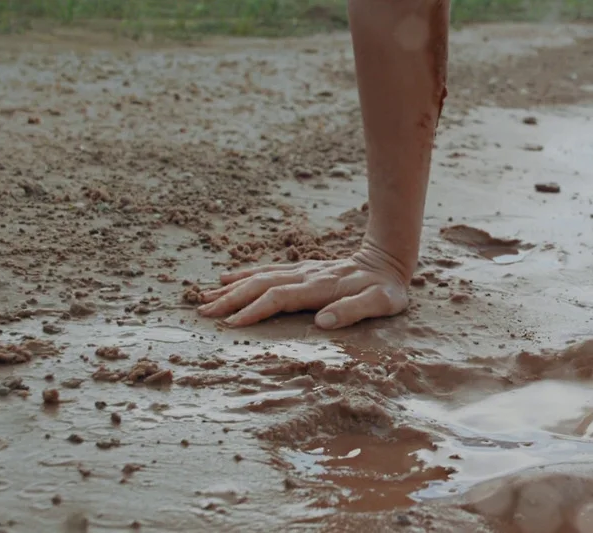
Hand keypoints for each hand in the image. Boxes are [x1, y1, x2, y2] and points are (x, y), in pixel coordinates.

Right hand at [195, 248, 409, 328]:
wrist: (388, 260)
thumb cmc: (386, 289)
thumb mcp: (380, 303)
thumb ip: (353, 310)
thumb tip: (322, 322)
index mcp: (319, 288)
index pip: (278, 298)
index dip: (254, 310)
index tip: (231, 324)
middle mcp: (305, 276)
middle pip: (260, 286)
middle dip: (230, 300)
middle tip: (204, 315)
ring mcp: (301, 271)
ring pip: (259, 277)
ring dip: (231, 288)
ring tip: (204, 299)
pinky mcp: (302, 269)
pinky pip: (267, 270)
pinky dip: (244, 274)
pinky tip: (227, 279)